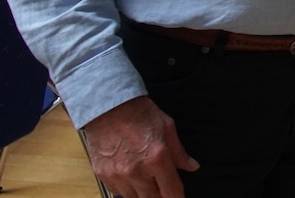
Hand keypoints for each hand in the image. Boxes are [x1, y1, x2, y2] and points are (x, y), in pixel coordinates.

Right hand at [82, 96, 197, 197]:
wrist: (108, 105)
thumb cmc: (139, 113)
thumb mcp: (167, 127)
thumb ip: (179, 152)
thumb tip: (192, 167)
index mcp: (156, 158)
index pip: (172, 190)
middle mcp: (136, 170)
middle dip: (160, 197)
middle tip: (163, 190)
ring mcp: (117, 174)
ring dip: (143, 193)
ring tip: (147, 181)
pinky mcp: (102, 174)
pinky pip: (117, 191)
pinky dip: (126, 188)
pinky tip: (131, 177)